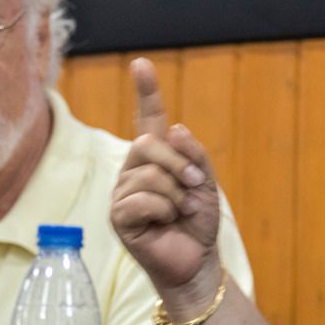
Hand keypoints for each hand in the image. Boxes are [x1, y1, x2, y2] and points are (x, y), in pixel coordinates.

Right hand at [111, 57, 221, 294]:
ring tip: (181, 211)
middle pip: (148, 144)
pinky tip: (166, 223)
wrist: (197, 260)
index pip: (148, 118)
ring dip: (175, 194)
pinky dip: (164, 210)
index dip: (146, 91)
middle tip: (195, 186)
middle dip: (179, 164)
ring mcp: (123, 192)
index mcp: (155, 158)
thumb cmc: (198, 223)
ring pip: (148, 175)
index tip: (141, 64)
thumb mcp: (205, 182)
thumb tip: (174, 129)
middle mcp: (133, 170)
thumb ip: (194, 155)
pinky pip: (142, 200)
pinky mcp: (118, 216)